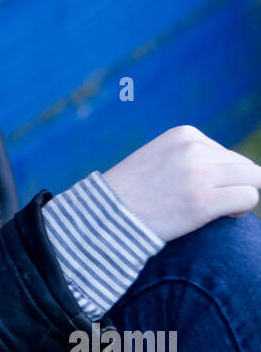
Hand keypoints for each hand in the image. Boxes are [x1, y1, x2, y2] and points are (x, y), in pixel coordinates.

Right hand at [101, 125, 260, 241]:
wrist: (106, 217)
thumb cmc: (132, 194)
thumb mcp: (159, 159)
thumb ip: (190, 157)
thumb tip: (228, 170)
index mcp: (184, 134)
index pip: (225, 153)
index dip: (220, 176)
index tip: (200, 191)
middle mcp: (194, 148)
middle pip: (242, 165)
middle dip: (234, 185)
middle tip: (214, 203)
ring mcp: (200, 173)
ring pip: (253, 179)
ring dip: (242, 195)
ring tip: (219, 210)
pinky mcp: (205, 200)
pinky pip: (249, 197)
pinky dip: (242, 208)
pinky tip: (225, 216)